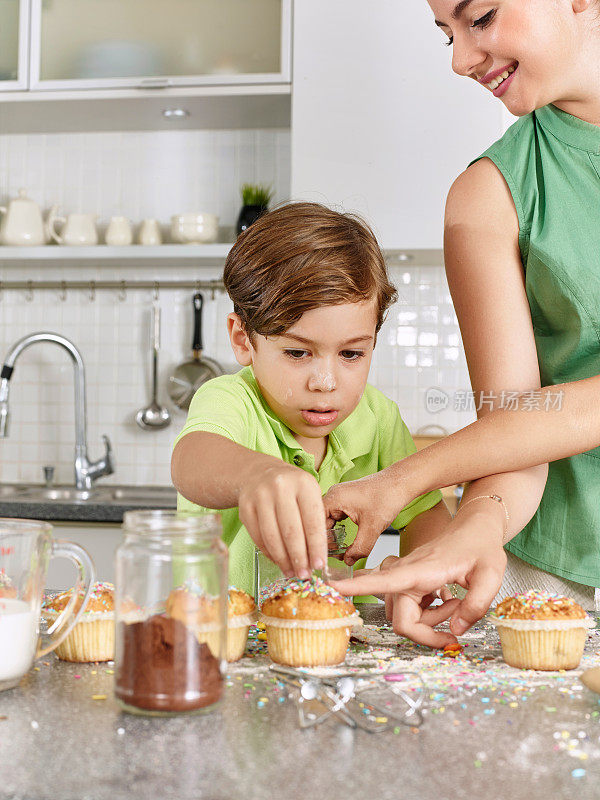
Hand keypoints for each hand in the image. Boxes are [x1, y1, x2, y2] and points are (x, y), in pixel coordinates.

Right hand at [238, 463, 325, 577]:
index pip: (312, 521)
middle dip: (299, 558)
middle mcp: (281, 487)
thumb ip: (315, 521)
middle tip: (305, 575)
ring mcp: (260, 496)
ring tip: (292, 572)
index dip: (316, 547)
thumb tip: (316, 559)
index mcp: (304, 483)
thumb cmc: (292, 489)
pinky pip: (258, 537)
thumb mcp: (309, 494)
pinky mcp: (245, 507)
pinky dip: (269, 553)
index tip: (320, 566)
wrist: (260, 473)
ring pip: (272, 537)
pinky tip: (278, 561)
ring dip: (283, 560)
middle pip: (291, 531)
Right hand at [323, 474, 409, 565]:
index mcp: (334, 498)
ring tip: (338, 550)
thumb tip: (347, 560)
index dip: (318, 540)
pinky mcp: (346, 500)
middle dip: (326, 540)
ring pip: (328, 521)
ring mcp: (339, 497)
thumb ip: (359, 548)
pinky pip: (336, 517)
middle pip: (319, 522)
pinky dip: (339, 529)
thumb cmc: (388, 496)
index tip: (323, 556)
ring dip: (333, 535)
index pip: (315, 522)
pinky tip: (344, 539)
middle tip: (332, 557)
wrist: (400, 484)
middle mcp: (333, 495)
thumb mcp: (372, 527)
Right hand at [331, 510, 506, 647]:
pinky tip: (444, 598)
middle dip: (428, 630)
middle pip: (401, 619)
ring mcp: (406, 578)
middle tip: (458, 620)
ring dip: (429, 620)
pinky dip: (427, 613)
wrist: (476, 528)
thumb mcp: (491, 575)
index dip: (356, 586)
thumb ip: (475, 606)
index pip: (382, 580)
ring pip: (405, 616)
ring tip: (453, 601)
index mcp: (421, 568)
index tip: (331, 587)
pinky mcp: (410, 582)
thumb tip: (455, 631)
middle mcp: (407, 574)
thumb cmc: (482, 546)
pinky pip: (409, 609)